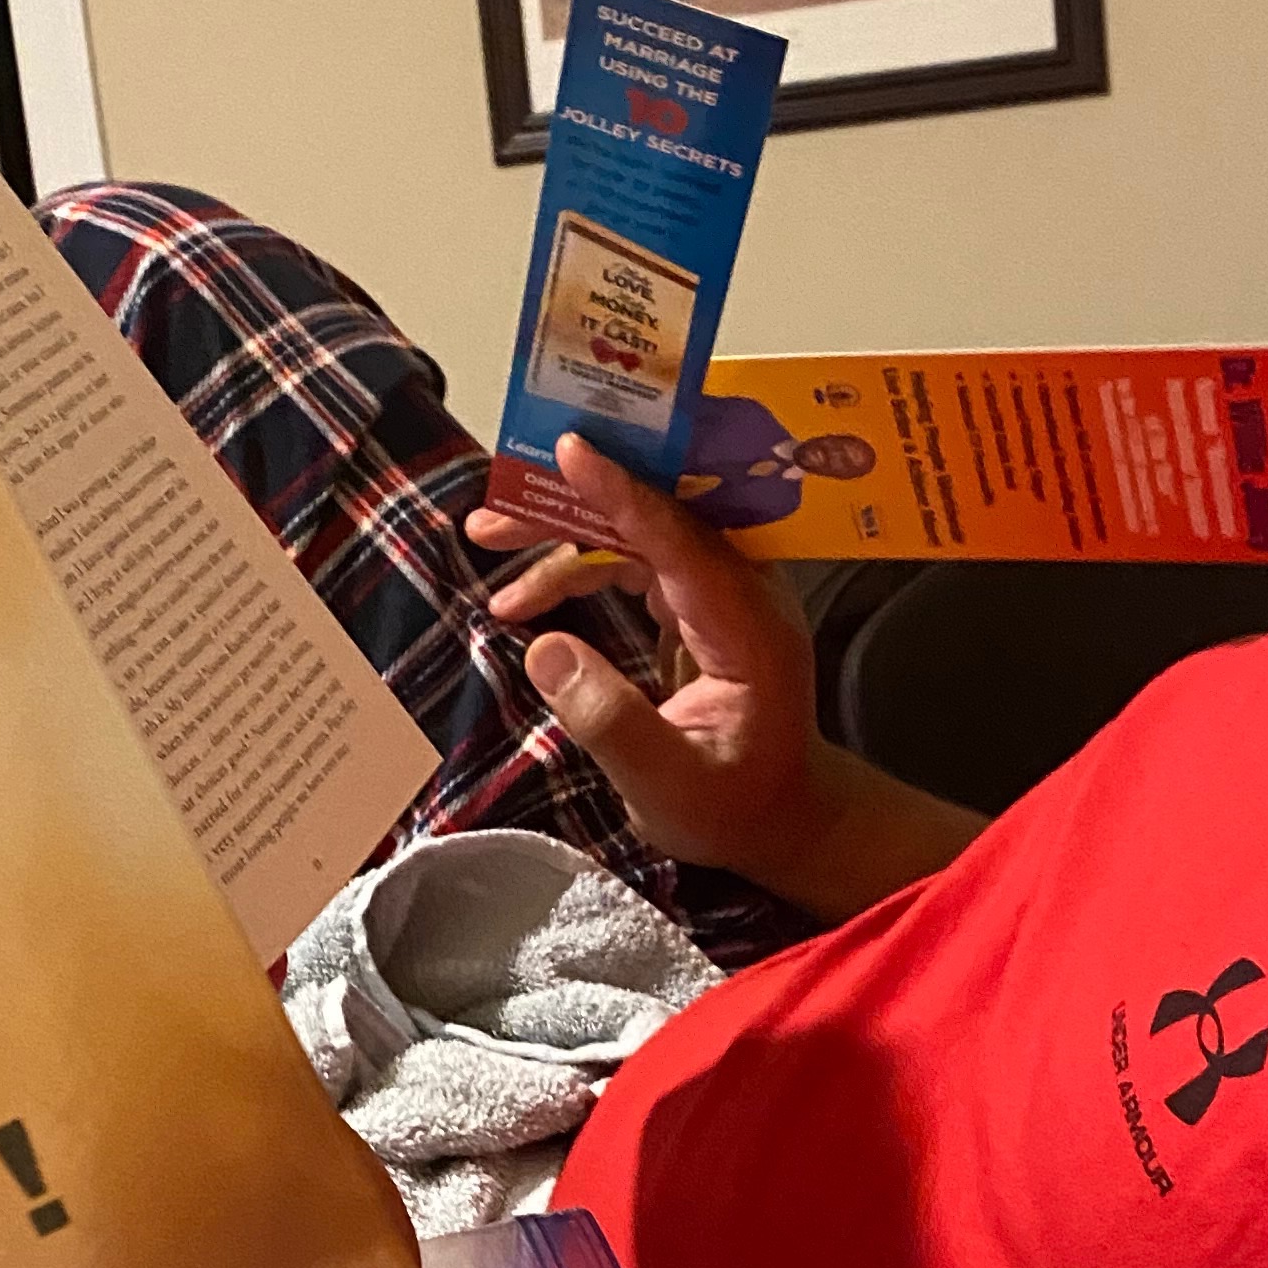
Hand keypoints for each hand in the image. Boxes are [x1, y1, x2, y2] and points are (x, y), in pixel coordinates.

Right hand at [468, 438, 981, 918]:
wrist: (780, 818)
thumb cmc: (732, 809)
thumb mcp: (667, 786)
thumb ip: (609, 721)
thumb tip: (544, 650)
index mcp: (747, 625)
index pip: (681, 538)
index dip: (621, 492)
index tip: (568, 450)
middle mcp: (741, 591)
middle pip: (653, 517)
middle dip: (571, 504)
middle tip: (489, 515)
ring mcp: (721, 592)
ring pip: (636, 532)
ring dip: (563, 534)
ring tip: (487, 540)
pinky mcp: (698, 602)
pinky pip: (635, 558)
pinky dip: (579, 567)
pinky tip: (524, 598)